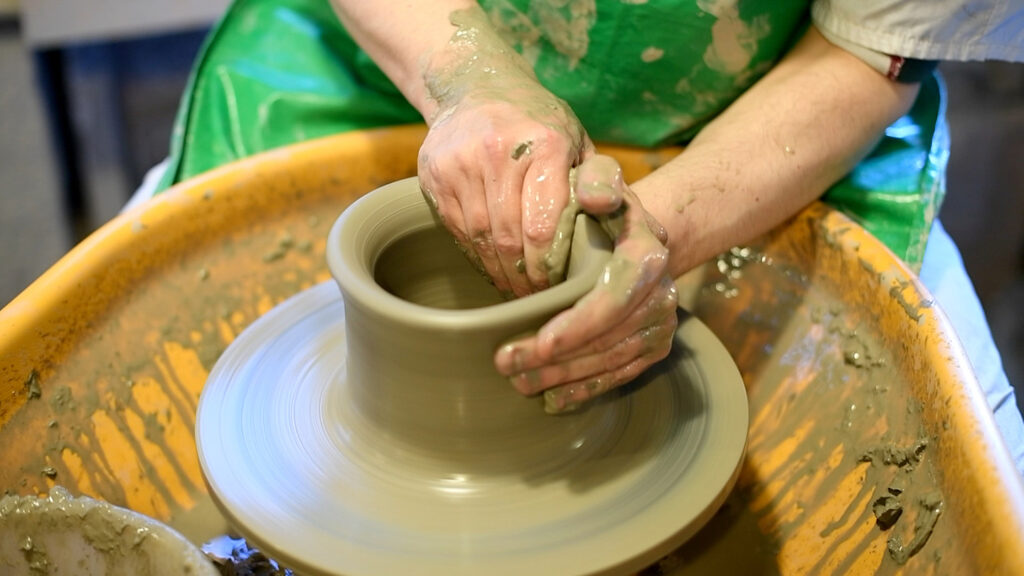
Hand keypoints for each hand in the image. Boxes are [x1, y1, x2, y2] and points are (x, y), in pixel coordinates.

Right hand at [417, 12, 592, 297]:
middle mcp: (498, 150)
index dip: (548, 266)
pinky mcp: (434, 173)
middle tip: (535, 299)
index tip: (555, 287)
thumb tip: (624, 220)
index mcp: (545, 143)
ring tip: (514, 291)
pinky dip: (475, 254)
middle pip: (509, 236)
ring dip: (498, 272)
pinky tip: (491, 267)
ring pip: (479, 237)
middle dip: (524, 276)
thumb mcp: (579, 142)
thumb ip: (601, 182)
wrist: (477, 87)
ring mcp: (460, 161)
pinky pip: (456, 228)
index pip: (543, 225)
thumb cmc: (540, 126)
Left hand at [494, 155, 678, 412]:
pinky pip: (621, 376)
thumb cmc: (597, 207)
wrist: (626, 233)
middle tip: (507, 365)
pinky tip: (551, 400)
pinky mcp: (654, 346)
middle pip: (610, 337)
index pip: (616, 297)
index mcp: (648, 253)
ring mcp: (661, 323)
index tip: (540, 342)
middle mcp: (663, 292)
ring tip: (518, 382)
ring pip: (612, 361)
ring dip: (564, 377)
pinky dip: (585, 390)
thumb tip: (596, 196)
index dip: (580, 324)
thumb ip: (596, 180)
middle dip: (558, 358)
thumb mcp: (596, 180)